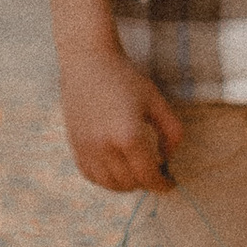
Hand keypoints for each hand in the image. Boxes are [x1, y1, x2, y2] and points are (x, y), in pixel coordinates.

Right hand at [55, 43, 185, 195]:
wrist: (88, 62)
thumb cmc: (125, 78)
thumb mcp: (156, 101)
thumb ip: (171, 132)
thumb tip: (168, 158)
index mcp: (129, 136)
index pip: (148, 175)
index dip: (161, 184)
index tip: (169, 183)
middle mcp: (104, 147)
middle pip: (130, 183)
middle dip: (146, 182)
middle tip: (155, 172)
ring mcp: (86, 149)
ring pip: (109, 184)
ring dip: (126, 184)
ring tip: (136, 172)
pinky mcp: (75, 146)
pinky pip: (91, 176)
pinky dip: (106, 179)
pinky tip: (116, 168)